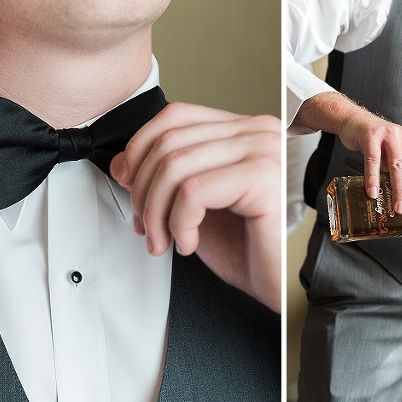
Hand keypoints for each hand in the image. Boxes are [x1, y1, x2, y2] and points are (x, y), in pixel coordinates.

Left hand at [111, 103, 279, 311]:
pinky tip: (189, 243)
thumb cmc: (248, 250)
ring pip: (176, 166)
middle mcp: (257, 132)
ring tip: (164, 240)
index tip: (128, 184)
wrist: (278, 284)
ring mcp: (263, 152)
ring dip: (157, 212)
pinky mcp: (263, 179)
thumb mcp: (194, 208)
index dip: (140, 149)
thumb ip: (164, 180)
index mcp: (242, 132)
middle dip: (143, 191)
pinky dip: (179, 223)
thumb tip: (122, 163)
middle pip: (170, 141)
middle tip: (146, 227)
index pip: (176, 117)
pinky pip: (194, 192)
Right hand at [337, 106, 401, 216]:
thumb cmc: (376, 141)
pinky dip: (373, 179)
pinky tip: (373, 193)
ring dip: (400, 189)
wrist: (354, 121)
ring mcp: (389, 136)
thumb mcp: (396, 152)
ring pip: (398, 166)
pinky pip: (373, 160)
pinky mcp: (371, 137)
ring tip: (398, 207)